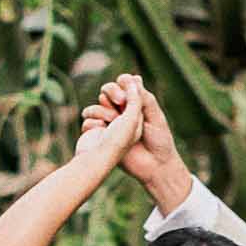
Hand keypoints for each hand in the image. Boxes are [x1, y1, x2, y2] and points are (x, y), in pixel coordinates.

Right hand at [84, 73, 185, 200]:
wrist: (151, 167)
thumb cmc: (157, 141)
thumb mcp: (153, 115)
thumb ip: (142, 97)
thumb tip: (133, 78)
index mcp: (135, 104)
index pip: (123, 84)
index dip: (123, 83)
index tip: (129, 93)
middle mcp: (122, 111)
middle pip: (107, 90)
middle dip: (112, 91)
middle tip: (120, 101)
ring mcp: (110, 123)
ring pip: (97, 105)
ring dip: (101, 109)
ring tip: (110, 121)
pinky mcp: (100, 136)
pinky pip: (88, 122)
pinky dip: (92, 124)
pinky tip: (101, 131)